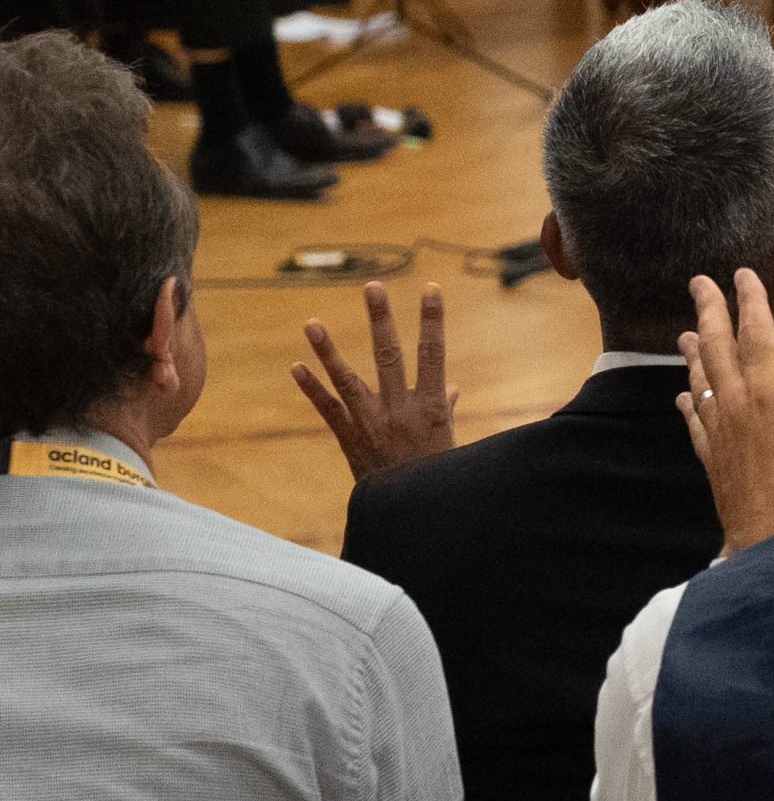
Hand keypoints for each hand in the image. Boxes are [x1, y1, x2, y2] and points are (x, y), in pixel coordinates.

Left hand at [291, 281, 458, 480]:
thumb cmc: (437, 475)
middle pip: (390, 355)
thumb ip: (445, 410)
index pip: (434, 354)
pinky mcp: (349, 438)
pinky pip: (328, 409)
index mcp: (431, 407)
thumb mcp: (448, 441)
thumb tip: (450, 388)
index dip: (432, 321)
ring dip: (328, 350)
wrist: (408, 513)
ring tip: (311, 323)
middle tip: (372, 287)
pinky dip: (311, 388)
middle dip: (381, 319)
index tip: (430, 290)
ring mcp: (370, 423)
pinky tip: (296, 366)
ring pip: (348, 379)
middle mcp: (399, 410)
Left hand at [678, 269, 773, 553]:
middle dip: (710, 311)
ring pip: (702, 380)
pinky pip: (696, 421)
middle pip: (719, 348)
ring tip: (687, 331)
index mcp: (771, 391)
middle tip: (699, 282)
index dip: (750, 300)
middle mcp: (738, 405)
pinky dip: (690, 401)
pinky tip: (684, 395)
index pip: (757, 333)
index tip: (740, 273)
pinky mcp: (714, 461)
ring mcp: (721, 434)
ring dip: (696, 352)